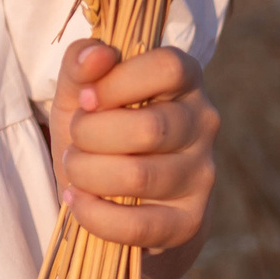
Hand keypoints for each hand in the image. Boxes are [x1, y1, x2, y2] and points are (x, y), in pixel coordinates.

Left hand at [54, 38, 218, 278]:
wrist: (119, 197)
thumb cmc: (99, 131)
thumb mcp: (81, 93)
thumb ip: (80, 65)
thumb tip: (96, 53)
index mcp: (185, 80)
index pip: (167, 68)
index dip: (118, 82)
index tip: (87, 99)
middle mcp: (203, 124)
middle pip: (149, 127)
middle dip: (91, 134)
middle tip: (76, 138)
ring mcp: (202, 175)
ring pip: (139, 176)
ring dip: (87, 172)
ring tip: (76, 168)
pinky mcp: (190, 222)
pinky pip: (138, 225)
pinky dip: (95, 214)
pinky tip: (78, 201)